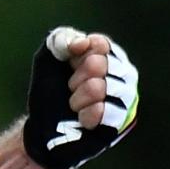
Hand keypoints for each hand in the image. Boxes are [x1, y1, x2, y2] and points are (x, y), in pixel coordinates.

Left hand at [24, 27, 139, 168]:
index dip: (76, 57)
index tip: (69, 66)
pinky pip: (102, 111)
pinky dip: (84, 115)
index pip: (100, 44)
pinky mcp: (121, 122)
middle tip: (71, 89)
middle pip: (98, 64)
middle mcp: (124, 75)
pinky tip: (82, 119)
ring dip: (78, 98)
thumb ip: (61, 40)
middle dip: (75, 78)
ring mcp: (127, 98)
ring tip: (75, 105)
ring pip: (99, 87)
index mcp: (111, 56)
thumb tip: (82, 43)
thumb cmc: (50, 92)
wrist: (43, 128)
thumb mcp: (47, 59)